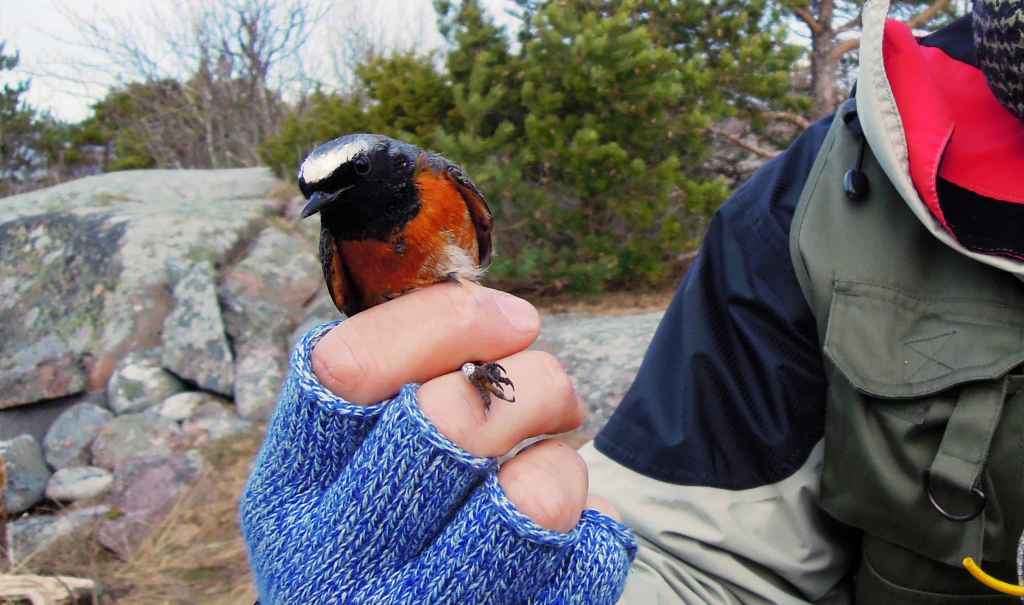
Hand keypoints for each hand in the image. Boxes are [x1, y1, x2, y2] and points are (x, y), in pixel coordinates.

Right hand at [313, 282, 616, 528]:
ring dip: (562, 460)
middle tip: (553, 394)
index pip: (343, 367)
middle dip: (529, 383)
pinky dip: (593, 528)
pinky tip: (565, 539)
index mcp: (287, 493)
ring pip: (533, 497)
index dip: (442, 321)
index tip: (513, 319)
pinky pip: (585, 557)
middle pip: (447, 419)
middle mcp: (332, 561)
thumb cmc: (387, 533)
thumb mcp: (351, 465)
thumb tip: (495, 315)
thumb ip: (393, 386)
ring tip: (553, 468)